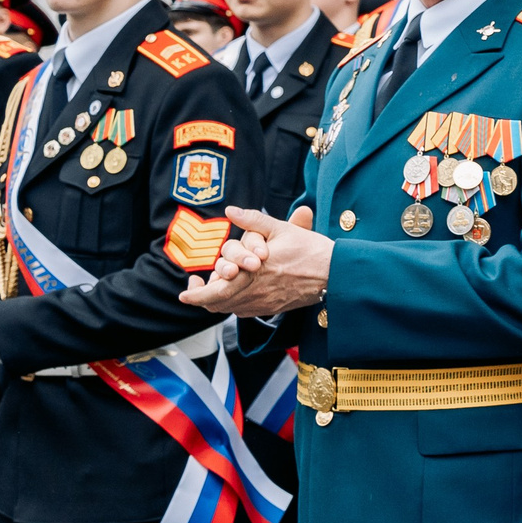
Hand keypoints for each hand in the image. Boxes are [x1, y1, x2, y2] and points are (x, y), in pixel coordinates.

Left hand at [179, 208, 328, 315]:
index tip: (185, 292)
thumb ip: (253, 220)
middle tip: (194, 290)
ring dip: (218, 302)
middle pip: (218, 304)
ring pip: (230, 309)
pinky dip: (234, 305)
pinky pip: (245, 311)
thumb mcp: (282, 229)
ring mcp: (265, 303)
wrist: (335, 272)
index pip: (216, 292)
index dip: (196, 295)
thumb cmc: (311, 250)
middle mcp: (257, 291)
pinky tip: (236, 294)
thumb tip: (230, 211)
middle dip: (202, 298)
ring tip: (213, 290)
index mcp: (255, 272)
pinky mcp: (274, 308)